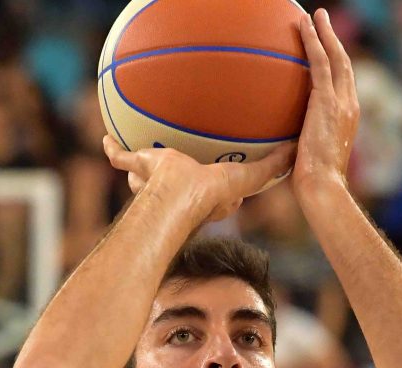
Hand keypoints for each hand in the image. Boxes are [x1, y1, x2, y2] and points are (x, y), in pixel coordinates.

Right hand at [103, 136, 295, 222]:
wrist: (177, 195)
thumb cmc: (212, 191)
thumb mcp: (248, 176)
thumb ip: (272, 166)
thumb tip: (294, 151)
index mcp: (204, 193)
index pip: (213, 186)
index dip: (219, 177)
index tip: (222, 167)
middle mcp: (178, 189)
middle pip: (177, 176)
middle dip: (177, 169)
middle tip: (182, 157)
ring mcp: (155, 182)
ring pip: (148, 172)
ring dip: (144, 164)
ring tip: (142, 147)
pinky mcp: (137, 168)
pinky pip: (120, 156)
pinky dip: (113, 149)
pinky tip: (107, 138)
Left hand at [292, 9, 359, 194]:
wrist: (323, 186)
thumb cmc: (314, 180)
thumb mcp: (311, 154)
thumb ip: (304, 138)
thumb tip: (285, 138)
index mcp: (348, 117)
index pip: (344, 83)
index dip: (337, 62)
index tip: (327, 47)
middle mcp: (350, 106)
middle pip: (345, 64)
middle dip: (334, 39)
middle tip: (322, 19)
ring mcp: (342, 103)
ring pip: (335, 58)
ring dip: (324, 33)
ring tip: (314, 14)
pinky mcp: (328, 102)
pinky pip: (320, 64)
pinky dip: (313, 42)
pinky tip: (303, 27)